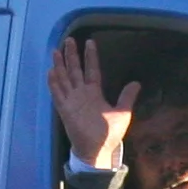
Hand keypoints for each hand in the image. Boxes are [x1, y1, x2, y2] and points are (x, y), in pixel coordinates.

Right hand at [49, 35, 138, 169]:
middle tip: (69, 39)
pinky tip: (51, 71)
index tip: (90, 42)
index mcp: (94, 93)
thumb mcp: (122, 112)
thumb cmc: (109, 133)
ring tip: (56, 51)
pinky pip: (57, 94)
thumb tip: (136, 83)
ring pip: (64, 78)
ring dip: (60, 65)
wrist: (99, 149)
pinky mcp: (65, 109)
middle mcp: (81, 94)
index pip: (91, 70)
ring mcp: (72, 101)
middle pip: (75, 70)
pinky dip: (54, 83)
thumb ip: (127, 97)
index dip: (90, 57)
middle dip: (72, 56)